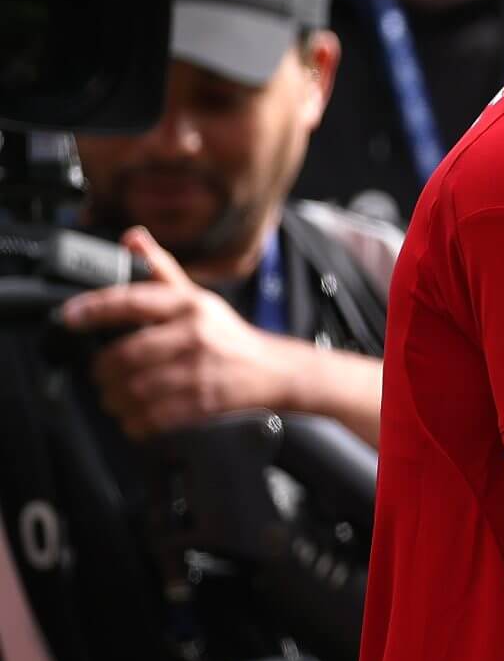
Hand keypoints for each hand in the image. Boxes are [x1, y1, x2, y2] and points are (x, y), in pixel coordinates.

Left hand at [57, 228, 299, 440]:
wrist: (276, 371)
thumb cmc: (229, 336)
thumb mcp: (198, 298)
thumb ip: (161, 269)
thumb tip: (132, 238)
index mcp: (190, 305)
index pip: (132, 301)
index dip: (95, 308)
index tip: (69, 317)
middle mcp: (195, 333)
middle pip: (125, 354)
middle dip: (103, 371)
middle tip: (100, 375)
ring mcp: (201, 368)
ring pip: (135, 388)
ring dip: (115, 399)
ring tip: (115, 398)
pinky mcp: (205, 401)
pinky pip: (155, 416)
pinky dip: (137, 422)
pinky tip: (137, 419)